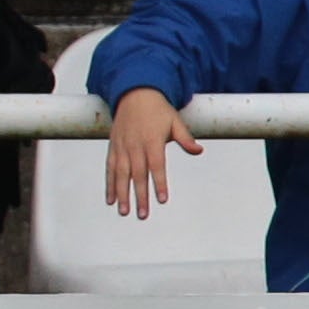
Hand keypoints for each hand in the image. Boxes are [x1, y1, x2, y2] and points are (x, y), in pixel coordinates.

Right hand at [104, 87, 200, 219]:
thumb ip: (185, 138)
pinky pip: (110, 169)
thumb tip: (199, 151)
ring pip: (121, 175)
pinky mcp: (113, 148)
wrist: (134, 94)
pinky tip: (110, 200)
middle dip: (139, 196)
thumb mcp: (175, 121)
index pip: (157, 165)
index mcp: (152, 140)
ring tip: (124, 212)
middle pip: (137, 175)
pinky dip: (109, 185)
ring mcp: (122, 147)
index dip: (159, 183)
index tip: (162, 200)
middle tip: (143, 215)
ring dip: (122, 194)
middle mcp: (135, 145)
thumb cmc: (158, 110)